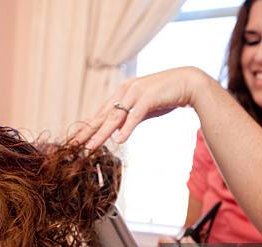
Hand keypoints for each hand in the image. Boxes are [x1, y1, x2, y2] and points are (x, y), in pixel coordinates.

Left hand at [73, 67, 207, 148]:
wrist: (188, 83)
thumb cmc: (166, 96)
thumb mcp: (144, 109)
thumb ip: (130, 118)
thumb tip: (118, 133)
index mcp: (122, 93)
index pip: (101, 113)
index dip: (88, 127)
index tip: (76, 139)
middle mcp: (125, 91)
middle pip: (103, 116)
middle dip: (87, 131)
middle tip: (73, 144)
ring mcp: (136, 94)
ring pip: (114, 117)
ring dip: (101, 134)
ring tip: (90, 147)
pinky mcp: (148, 98)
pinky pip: (135, 116)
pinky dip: (127, 128)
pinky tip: (119, 140)